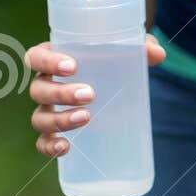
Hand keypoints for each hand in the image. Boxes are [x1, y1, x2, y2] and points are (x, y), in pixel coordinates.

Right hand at [25, 33, 165, 157]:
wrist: (112, 85)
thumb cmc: (110, 60)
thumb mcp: (125, 51)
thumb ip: (140, 48)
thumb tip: (159, 55)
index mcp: (52, 59)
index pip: (36, 57)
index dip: (48, 61)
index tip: (72, 66)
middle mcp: (45, 84)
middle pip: (39, 89)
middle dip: (61, 93)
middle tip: (90, 94)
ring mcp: (48, 110)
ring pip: (40, 117)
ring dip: (60, 119)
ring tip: (86, 117)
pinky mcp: (55, 132)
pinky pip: (43, 142)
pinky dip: (49, 146)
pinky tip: (66, 147)